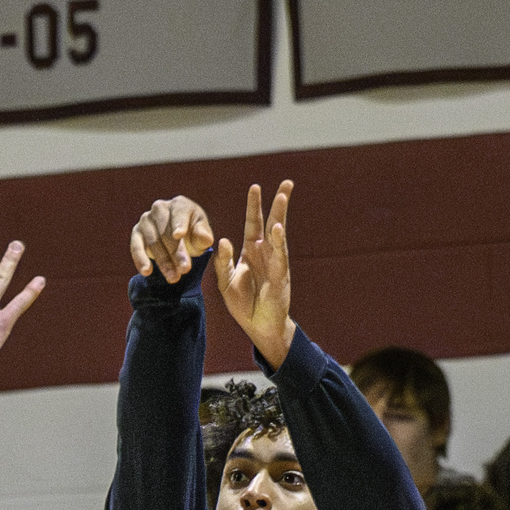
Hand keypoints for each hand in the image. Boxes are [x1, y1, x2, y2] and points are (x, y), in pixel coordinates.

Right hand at [130, 195, 213, 283]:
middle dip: (175, 252)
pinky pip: (136, 246)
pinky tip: (147, 272)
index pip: (179, 214)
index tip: (178, 235)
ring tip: (173, 277)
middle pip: (165, 231)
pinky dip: (140, 259)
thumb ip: (204, 235)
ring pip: (153, 241)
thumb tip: (204, 238)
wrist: (178, 238)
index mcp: (179, 204)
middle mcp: (160, 208)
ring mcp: (146, 219)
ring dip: (163, 261)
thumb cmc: (193, 234)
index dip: (179, 224)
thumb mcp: (202, 234)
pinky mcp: (137, 233)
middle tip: (185, 270)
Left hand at [213, 180, 294, 367]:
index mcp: (250, 252)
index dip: (254, 206)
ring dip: (280, 214)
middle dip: (278, 202)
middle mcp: (264, 252)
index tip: (256, 186)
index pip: (253, 223)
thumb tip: (223, 239)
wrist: (257, 325)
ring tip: (283, 195)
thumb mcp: (225, 282)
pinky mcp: (280, 274)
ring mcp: (274, 262)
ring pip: (278, 233)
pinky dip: (277, 240)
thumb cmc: (243, 304)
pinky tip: (276, 227)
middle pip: (272, 221)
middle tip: (287, 183)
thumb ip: (222, 261)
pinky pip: (279, 254)